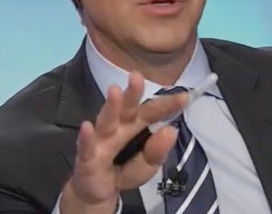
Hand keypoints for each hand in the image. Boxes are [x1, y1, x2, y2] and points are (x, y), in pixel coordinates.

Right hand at [60, 71, 186, 213]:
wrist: (98, 193)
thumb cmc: (125, 171)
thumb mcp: (148, 166)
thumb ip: (158, 151)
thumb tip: (171, 130)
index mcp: (136, 127)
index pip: (152, 112)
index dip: (167, 104)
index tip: (185, 97)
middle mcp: (118, 128)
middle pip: (127, 109)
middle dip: (132, 93)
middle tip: (137, 76)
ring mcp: (101, 141)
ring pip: (107, 121)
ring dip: (111, 106)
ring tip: (115, 90)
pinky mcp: (86, 159)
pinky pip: (86, 148)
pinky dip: (87, 138)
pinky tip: (87, 127)